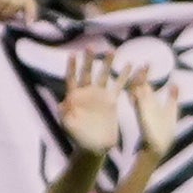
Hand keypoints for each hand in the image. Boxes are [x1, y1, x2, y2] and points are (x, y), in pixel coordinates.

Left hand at [54, 42, 133, 162]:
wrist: (94, 146)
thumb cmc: (78, 137)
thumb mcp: (69, 126)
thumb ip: (65, 114)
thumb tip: (62, 103)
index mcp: (74, 97)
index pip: (71, 78)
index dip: (72, 67)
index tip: (72, 54)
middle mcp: (86, 93)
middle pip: (87, 72)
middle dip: (89, 60)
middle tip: (91, 46)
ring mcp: (99, 95)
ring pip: (103, 76)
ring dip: (107, 63)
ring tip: (112, 50)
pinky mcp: (111, 101)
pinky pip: (118, 86)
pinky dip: (124, 76)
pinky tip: (130, 66)